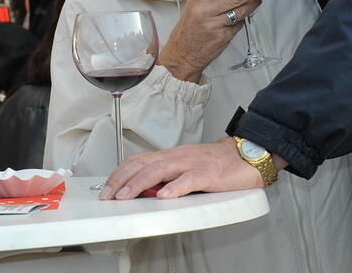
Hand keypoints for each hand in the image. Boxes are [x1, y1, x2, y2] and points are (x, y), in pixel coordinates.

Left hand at [100, 137, 262, 199]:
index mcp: (170, 156)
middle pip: (143, 164)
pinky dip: (175, 188)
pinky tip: (165, 196)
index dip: (120, 173)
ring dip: (139, 184)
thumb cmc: (215, 163)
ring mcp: (192, 163)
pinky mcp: (208, 174)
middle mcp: (177, 156)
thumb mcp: (185, 168)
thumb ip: (166, 177)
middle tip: (109, 195)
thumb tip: (144, 191)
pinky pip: (189, 180)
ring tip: (126, 196)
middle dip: (122, 180)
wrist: (245, 156)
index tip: (107, 187)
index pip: (138, 160)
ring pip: (160, 170)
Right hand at [160, 0, 273, 81]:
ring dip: (255, 2)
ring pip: (241, 11)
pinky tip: (243, 15)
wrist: (182, 54)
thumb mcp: (193, 5)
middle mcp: (204, 11)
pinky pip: (239, 24)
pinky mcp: (223, 37)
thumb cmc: (189, 27)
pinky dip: (243, 18)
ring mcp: (215, 25)